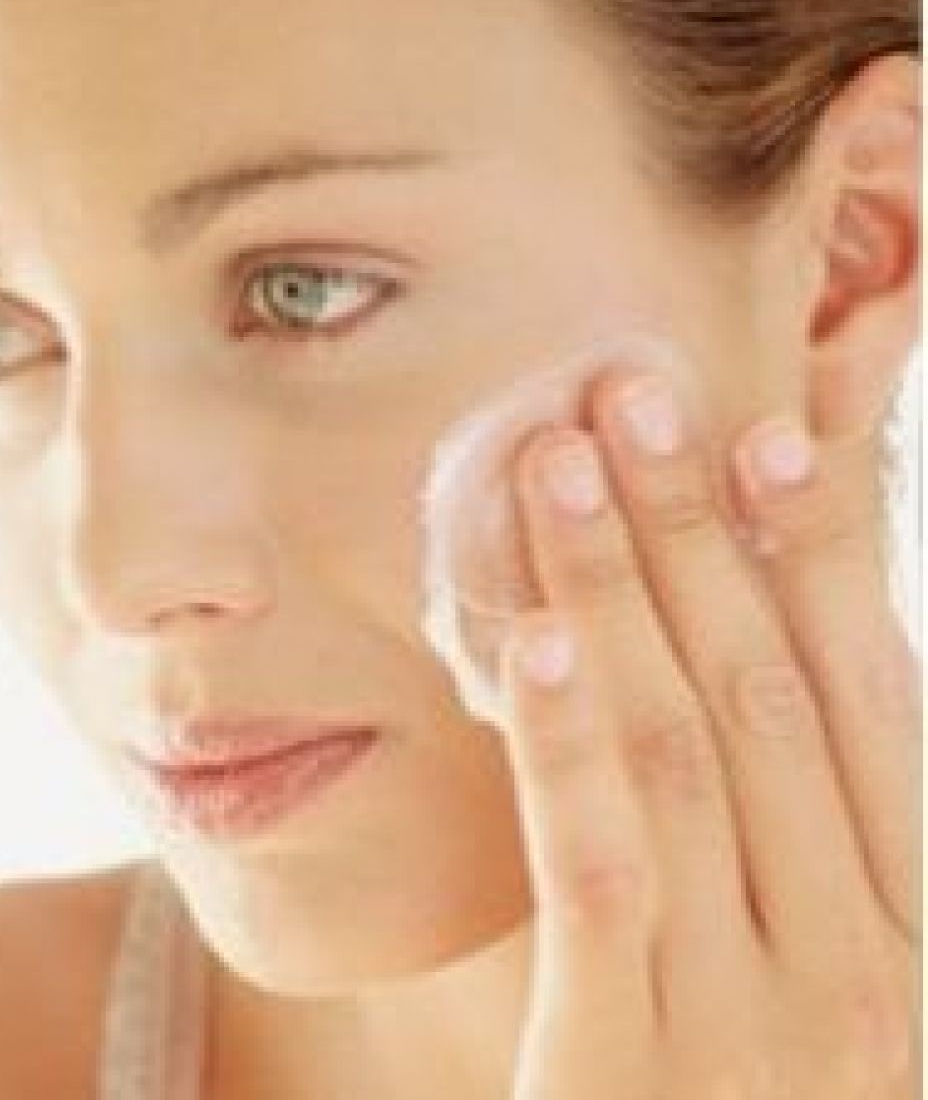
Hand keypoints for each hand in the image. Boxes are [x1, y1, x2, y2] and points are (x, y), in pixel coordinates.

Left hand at [470, 367, 919, 1097]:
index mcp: (913, 917)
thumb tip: (762, 644)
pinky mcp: (622, 1070)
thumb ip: (790, 821)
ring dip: (618, 591)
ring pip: (681, 754)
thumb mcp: (807, 958)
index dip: (818, 548)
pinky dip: (570, 743)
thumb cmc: (752, 1096)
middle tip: (630, 395)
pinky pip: (601, 871)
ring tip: (560, 465)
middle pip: (767, 694)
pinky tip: (535, 636)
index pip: (866, 692)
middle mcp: (860, 960)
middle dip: (696, 530)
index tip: (766, 425)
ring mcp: (750, 1021)